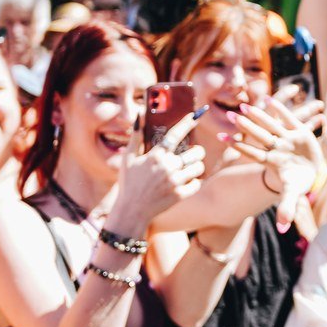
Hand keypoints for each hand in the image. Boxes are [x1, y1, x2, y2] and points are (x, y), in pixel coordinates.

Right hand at [114, 115, 206, 231]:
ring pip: (199, 167)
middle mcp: (167, 167)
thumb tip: (139, 115)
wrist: (131, 211)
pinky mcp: (180, 195)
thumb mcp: (128, 159)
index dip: (186, 124)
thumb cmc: (129, 183)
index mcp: (155, 156)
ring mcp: (174, 182)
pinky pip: (197, 184)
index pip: (174, 135)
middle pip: (195, 152)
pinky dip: (194, 182)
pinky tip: (186, 182)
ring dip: (197, 166)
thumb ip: (135, 137)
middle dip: (197, 151)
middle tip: (194, 154)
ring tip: (190, 169)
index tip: (195, 116)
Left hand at [226, 98, 324, 203]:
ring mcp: (287, 139)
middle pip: (258, 136)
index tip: (221, 138)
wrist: (311, 173)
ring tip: (245, 105)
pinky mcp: (299, 132)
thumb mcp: (292, 194)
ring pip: (270, 125)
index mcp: (272, 162)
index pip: (252, 152)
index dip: (238, 145)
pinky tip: (268, 99)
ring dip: (258, 115)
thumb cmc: (297, 184)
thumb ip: (286, 209)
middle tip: (232, 116)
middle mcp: (276, 148)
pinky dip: (279, 109)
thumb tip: (282, 228)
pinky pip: (288, 118)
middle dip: (245, 126)